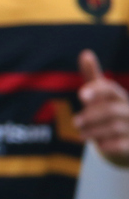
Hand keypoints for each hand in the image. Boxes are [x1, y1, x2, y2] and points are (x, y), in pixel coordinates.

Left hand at [74, 50, 128, 165]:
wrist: (128, 138)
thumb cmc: (111, 111)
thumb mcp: (102, 96)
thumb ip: (93, 78)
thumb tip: (85, 53)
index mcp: (120, 97)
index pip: (110, 89)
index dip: (97, 90)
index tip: (81, 95)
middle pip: (111, 110)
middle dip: (91, 116)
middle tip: (75, 122)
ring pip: (114, 127)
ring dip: (94, 131)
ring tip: (81, 134)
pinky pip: (121, 144)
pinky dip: (108, 145)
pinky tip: (100, 145)